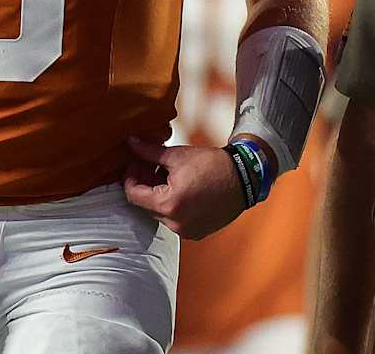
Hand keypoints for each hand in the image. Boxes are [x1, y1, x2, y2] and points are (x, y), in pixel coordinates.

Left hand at [122, 136, 246, 239]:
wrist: (245, 178)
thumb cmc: (214, 166)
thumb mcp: (177, 156)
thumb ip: (149, 152)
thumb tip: (131, 143)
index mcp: (168, 205)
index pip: (133, 194)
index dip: (130, 176)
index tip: (135, 163)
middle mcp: (176, 223)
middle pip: (146, 204)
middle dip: (145, 183)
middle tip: (149, 164)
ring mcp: (187, 231)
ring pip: (160, 212)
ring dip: (158, 193)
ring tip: (167, 174)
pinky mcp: (197, 232)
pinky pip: (175, 219)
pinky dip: (172, 204)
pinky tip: (179, 187)